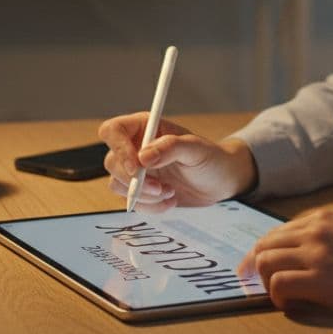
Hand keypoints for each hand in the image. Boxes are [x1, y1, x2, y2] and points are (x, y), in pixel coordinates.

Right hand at [97, 112, 257, 212]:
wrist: (221, 181)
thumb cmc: (211, 158)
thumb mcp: (196, 148)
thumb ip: (171, 147)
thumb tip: (144, 156)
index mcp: (145, 127)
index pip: (113, 131)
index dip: (118, 149)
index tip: (136, 168)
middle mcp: (135, 147)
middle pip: (111, 162)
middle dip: (134, 180)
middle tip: (159, 187)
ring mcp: (136, 170)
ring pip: (118, 185)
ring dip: (144, 195)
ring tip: (170, 192)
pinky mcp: (141, 190)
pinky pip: (132, 202)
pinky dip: (151, 206)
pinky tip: (171, 199)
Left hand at [237, 210, 332, 317]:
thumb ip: (320, 238)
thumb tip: (292, 257)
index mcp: (321, 218)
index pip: (274, 233)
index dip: (260, 253)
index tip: (255, 269)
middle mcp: (314, 230)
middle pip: (263, 246)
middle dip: (256, 268)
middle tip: (260, 286)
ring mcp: (315, 254)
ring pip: (264, 264)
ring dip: (267, 283)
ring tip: (284, 296)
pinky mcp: (319, 280)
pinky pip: (277, 286)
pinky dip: (278, 298)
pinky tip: (293, 304)